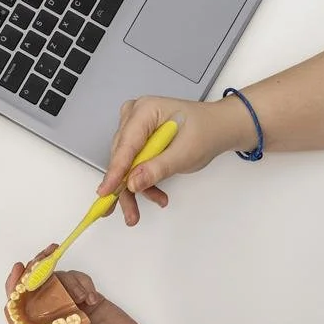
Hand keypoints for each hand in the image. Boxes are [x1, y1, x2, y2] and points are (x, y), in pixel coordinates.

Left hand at [5, 264, 163, 323]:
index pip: (21, 312)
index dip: (14, 291)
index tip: (18, 270)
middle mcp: (55, 321)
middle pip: (37, 289)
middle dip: (39, 270)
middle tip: (48, 253)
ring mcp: (72, 308)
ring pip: (58, 282)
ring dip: (70, 281)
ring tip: (86, 296)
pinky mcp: (89, 300)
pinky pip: (78, 281)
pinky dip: (84, 282)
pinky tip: (94, 298)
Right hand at [95, 95, 252, 225]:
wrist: (218, 128)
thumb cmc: (206, 131)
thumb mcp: (185, 153)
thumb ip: (157, 168)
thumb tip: (132, 182)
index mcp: (146, 110)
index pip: (125, 145)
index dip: (115, 171)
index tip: (105, 192)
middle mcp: (135, 117)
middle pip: (121, 157)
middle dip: (125, 187)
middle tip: (128, 212)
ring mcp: (136, 128)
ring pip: (125, 165)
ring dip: (134, 189)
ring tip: (138, 213)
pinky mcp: (139, 140)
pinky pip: (133, 165)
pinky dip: (143, 182)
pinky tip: (156, 195)